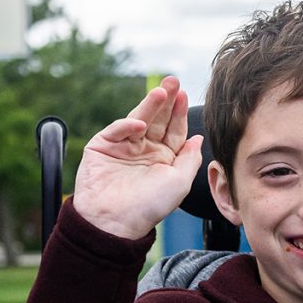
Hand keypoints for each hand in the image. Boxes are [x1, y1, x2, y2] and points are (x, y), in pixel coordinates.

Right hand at [73, 76, 203, 238]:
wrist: (115, 221)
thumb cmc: (150, 206)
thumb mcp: (179, 182)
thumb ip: (190, 158)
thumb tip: (199, 139)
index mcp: (163, 159)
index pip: (174, 131)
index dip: (180, 114)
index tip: (186, 95)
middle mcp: (145, 150)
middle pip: (158, 120)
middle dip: (166, 100)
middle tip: (174, 81)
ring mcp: (124, 147)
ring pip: (139, 119)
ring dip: (150, 104)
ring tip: (162, 90)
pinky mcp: (102, 146)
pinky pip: (116, 130)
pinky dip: (127, 125)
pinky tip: (139, 123)